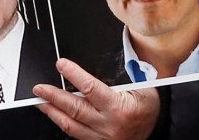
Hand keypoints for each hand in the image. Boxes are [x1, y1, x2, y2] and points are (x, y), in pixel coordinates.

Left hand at [33, 58, 159, 139]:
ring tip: (41, 102)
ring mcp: (101, 137)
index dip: (73, 74)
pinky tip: (57, 117)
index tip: (62, 65)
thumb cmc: (150, 106)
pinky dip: (64, 124)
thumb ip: (119, 79)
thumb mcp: (141, 87)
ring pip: (70, 125)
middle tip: (39, 89)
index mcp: (118, 107)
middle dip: (54, 97)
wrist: (158, 127)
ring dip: (53, 112)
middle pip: (74, 108)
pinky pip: (76, 135)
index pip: (90, 88)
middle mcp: (108, 124)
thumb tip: (97, 69)